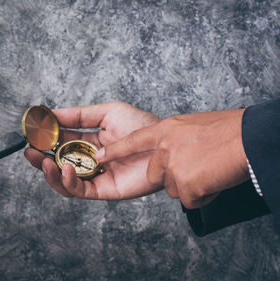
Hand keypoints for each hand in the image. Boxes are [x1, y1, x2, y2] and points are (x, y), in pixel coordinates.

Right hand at [24, 101, 161, 199]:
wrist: (165, 144)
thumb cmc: (142, 126)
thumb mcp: (108, 112)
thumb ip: (79, 115)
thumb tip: (52, 113)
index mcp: (89, 140)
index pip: (61, 141)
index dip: (45, 138)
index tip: (31, 132)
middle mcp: (89, 159)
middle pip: (58, 162)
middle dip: (40, 157)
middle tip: (29, 150)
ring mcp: (96, 175)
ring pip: (64, 179)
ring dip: (49, 171)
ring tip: (40, 160)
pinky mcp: (104, 189)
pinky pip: (80, 190)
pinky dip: (68, 181)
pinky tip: (63, 168)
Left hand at [95, 109, 248, 208]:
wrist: (249, 140)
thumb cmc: (229, 130)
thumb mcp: (193, 126)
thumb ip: (174, 138)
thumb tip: (167, 151)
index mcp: (166, 130)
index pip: (133, 141)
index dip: (115, 150)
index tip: (100, 157)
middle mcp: (164, 149)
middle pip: (155, 174)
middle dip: (172, 176)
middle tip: (193, 167)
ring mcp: (173, 168)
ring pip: (173, 188)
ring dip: (190, 185)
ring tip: (209, 171)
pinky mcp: (185, 186)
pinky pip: (189, 199)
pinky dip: (203, 195)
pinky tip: (214, 180)